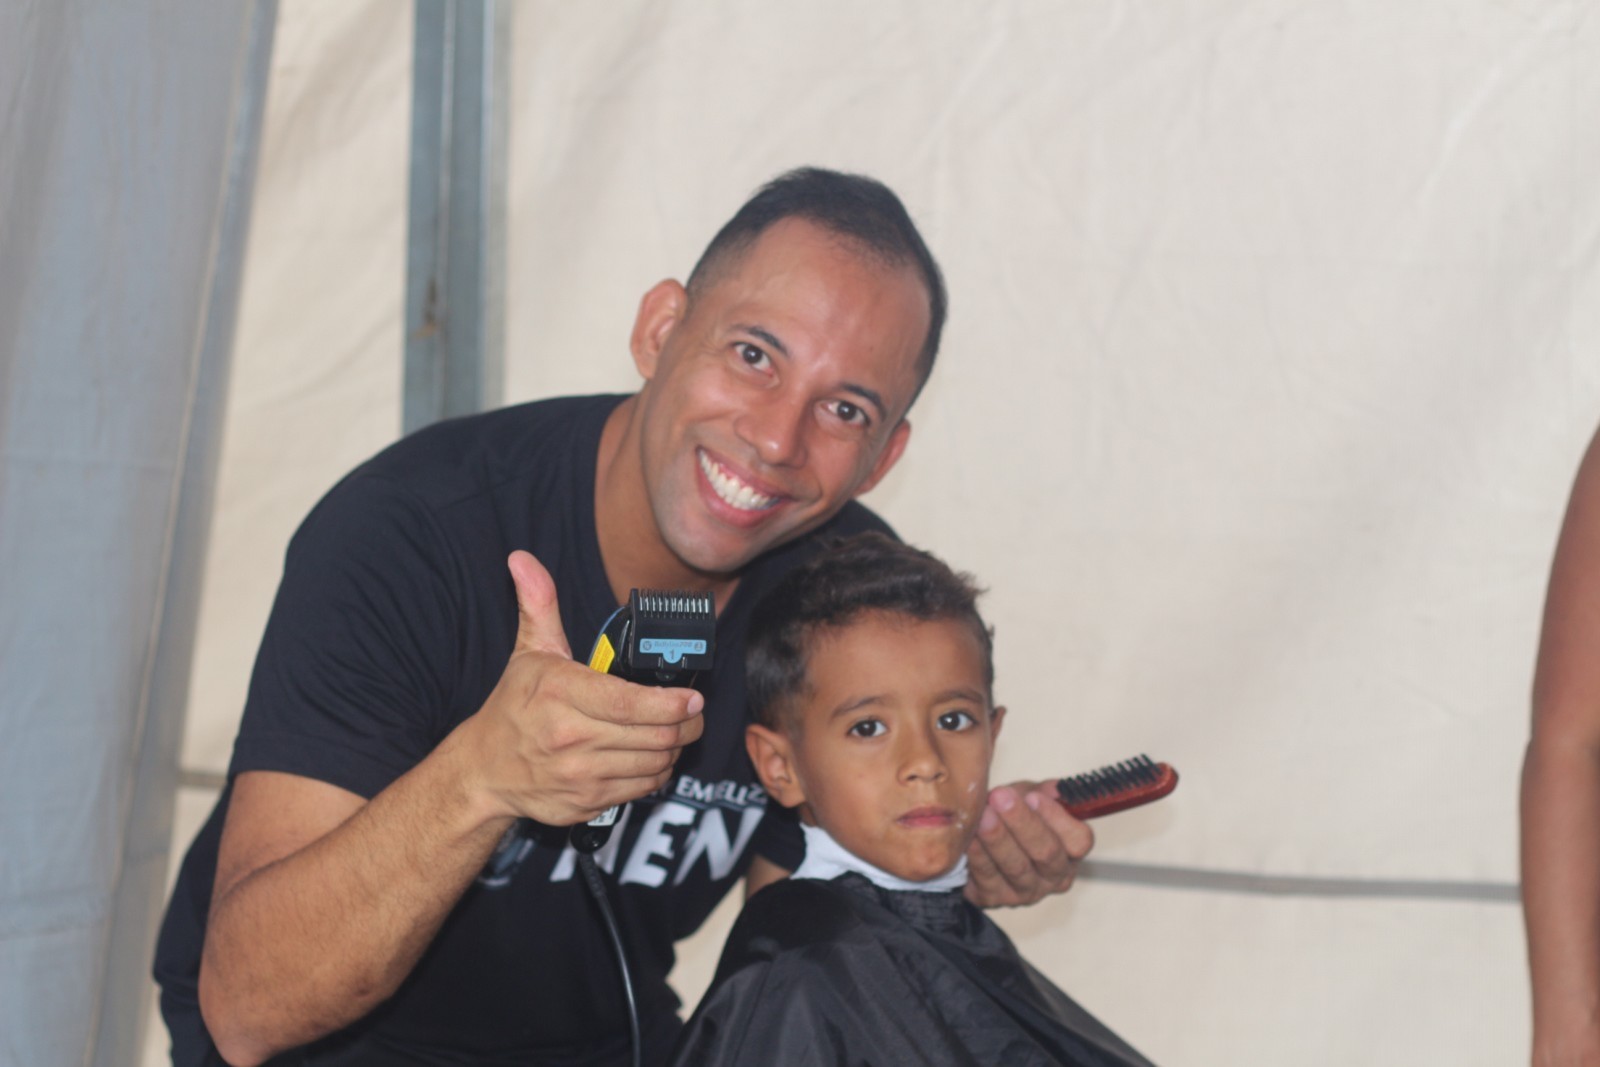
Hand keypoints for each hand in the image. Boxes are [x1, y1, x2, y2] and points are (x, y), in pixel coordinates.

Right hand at [462, 550, 704, 825]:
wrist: (483, 770)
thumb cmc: (513, 708)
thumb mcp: (528, 652)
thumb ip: (539, 605)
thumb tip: (523, 560)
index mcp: (561, 694)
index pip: (631, 704)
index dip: (672, 704)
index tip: (693, 697)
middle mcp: (570, 738)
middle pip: (654, 736)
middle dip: (687, 724)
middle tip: (694, 713)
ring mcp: (579, 775)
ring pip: (653, 764)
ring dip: (675, 748)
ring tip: (676, 732)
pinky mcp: (586, 804)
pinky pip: (640, 789)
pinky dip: (657, 773)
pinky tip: (653, 756)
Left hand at [964, 780, 1092, 907]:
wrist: (979, 840)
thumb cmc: (1013, 817)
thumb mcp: (1032, 796)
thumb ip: (1045, 792)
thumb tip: (1056, 790)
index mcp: (1070, 852)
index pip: (1078, 840)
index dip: (1058, 818)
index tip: (1034, 796)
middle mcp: (1053, 877)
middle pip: (1046, 853)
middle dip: (1023, 823)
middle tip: (1001, 798)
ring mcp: (1025, 892)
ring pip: (1016, 867)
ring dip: (999, 838)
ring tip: (984, 815)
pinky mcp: (993, 898)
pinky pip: (987, 876)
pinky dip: (978, 854)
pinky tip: (970, 835)